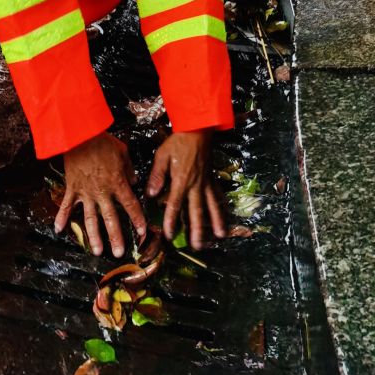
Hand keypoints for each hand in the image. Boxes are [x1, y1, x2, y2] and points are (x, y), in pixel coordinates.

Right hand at [54, 132, 146, 257]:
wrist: (81, 135)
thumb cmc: (103, 142)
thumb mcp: (122, 152)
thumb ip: (129, 169)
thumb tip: (135, 180)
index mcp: (117, 183)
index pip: (130, 205)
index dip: (137, 219)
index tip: (142, 232)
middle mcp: (102, 192)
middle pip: (111, 218)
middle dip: (116, 237)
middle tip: (119, 253)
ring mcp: (86, 192)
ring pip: (90, 219)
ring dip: (93, 236)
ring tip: (96, 251)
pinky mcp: (72, 188)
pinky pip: (65, 206)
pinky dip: (61, 218)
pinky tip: (58, 230)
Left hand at [146, 129, 225, 249]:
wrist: (198, 128)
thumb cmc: (178, 141)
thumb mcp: (162, 155)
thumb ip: (157, 175)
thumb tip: (150, 194)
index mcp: (181, 180)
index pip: (174, 205)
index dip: (171, 222)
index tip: (169, 235)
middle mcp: (195, 185)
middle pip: (196, 211)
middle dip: (196, 230)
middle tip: (197, 246)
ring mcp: (205, 182)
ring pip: (211, 206)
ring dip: (215, 222)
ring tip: (219, 236)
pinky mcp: (211, 178)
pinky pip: (217, 195)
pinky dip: (221, 207)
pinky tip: (224, 216)